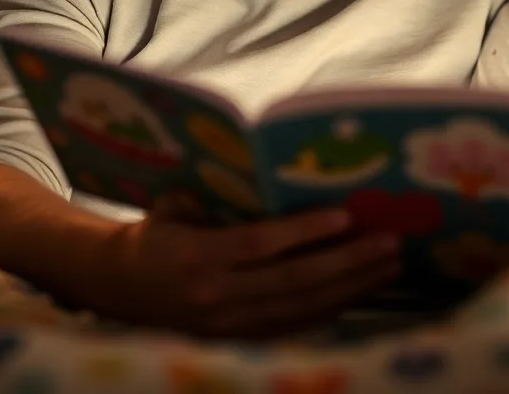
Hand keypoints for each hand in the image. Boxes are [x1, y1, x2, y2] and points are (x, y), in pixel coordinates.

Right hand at [99, 203, 400, 338]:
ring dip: (352, 286)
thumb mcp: (173, 206)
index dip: (305, 233)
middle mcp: (216, 297)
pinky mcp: (240, 340)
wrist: (117, 290)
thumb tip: (268, 169)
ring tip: (391, 263)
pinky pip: (296, 325)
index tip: (346, 216)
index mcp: (197, 257)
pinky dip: (334, 307)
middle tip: (390, 241)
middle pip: (294, 282)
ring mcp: (230, 325)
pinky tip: (364, 288)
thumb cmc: (154, 234)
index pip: (261, 246)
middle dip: (348, 262)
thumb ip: (213, 195)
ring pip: (303, 308)